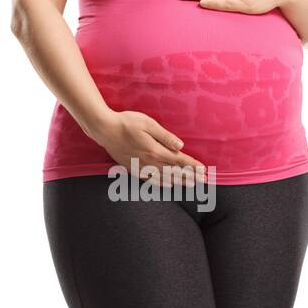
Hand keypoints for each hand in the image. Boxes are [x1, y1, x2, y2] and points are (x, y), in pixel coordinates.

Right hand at [88, 110, 206, 186]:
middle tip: (203, 182)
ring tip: (191, 185)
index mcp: (155, 151)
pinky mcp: (133, 168)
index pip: (179, 160)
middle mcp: (149, 162)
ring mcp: (140, 167)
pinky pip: (150, 180)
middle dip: (190, 177)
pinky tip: (168, 185)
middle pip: (174, 172)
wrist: (104, 130)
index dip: (192, 166)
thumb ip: (165, 136)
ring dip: (179, 182)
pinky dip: (162, 184)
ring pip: (164, 178)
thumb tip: (180, 145)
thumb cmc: (126, 122)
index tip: (204, 171)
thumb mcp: (148, 124)